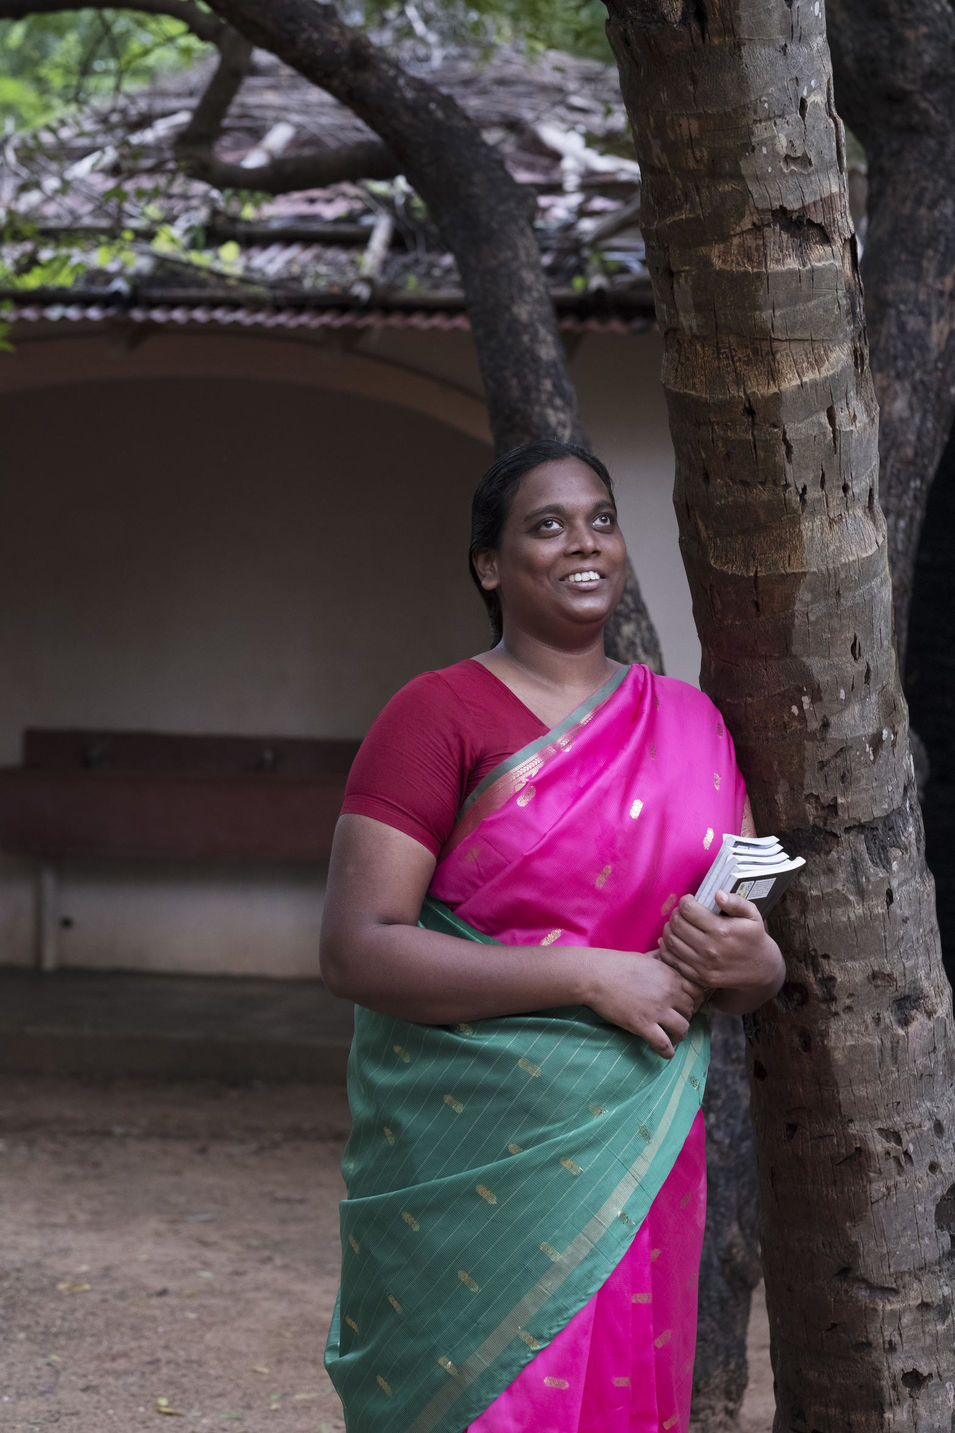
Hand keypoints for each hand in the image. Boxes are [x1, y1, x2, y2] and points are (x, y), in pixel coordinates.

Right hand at [583, 948, 706, 1060]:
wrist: (595, 975)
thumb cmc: (616, 964)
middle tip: (674, 1020)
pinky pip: (664, 1044)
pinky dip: (667, 1052)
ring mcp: (656, 1010)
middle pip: (690, 1011)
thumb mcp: (645, 957)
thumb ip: (660, 958)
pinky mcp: (643, 1025)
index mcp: (670, 976)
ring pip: (682, 1029)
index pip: (695, 992)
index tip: (682, 1006)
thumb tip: (666, 951)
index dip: (691, 1000)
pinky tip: (666, 1053)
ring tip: (673, 1037)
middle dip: (684, 1016)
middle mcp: (668, 993)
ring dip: (679, 1035)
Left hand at [657, 891, 784, 998]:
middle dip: (676, 914)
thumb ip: (736, 902)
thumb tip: (717, 894)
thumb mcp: (752, 915)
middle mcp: (710, 949)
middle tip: (681, 912)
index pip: (688, 910)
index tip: (689, 901)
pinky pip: (673, 960)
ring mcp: (703, 965)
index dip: (685, 901)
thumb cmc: (754, 937)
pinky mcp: (699, 977)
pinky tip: (673, 940)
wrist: (761, 969)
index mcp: (722, 930)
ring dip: (669, 929)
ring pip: (672, 941)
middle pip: (677, 924)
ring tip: (676, 924)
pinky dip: (667, 948)